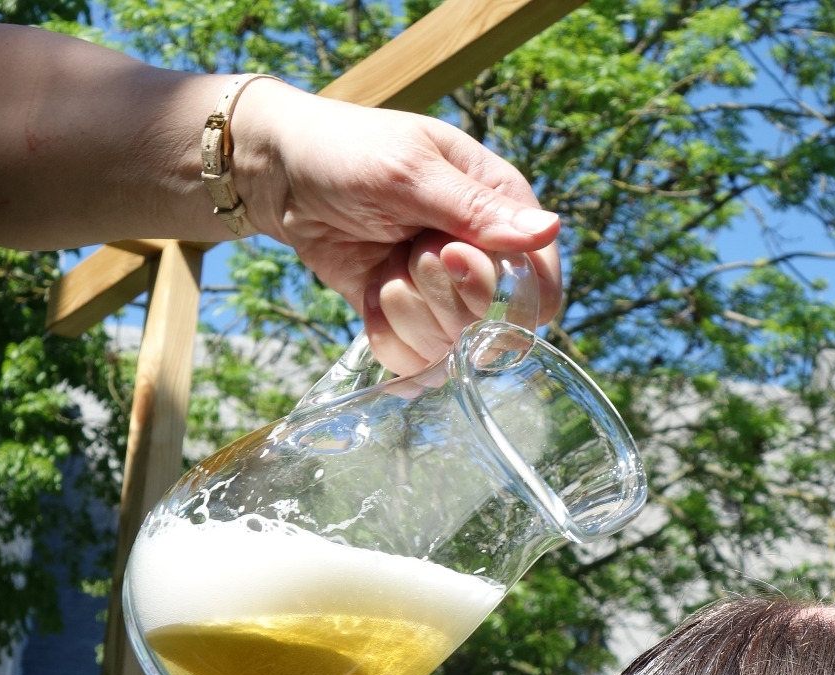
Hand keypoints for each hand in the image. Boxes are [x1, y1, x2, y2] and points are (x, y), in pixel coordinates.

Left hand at [235, 79, 562, 374]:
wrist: (285, 176)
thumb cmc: (351, 152)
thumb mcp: (410, 172)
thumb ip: (474, 209)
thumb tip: (550, 229)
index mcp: (502, 209)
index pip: (540, 282)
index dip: (503, 289)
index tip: (451, 256)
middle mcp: (482, 258)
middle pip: (495, 324)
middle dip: (441, 293)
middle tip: (408, 250)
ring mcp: (444, 294)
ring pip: (452, 346)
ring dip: (407, 311)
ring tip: (383, 268)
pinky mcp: (408, 319)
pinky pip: (415, 361)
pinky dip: (387, 336)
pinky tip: (371, 296)